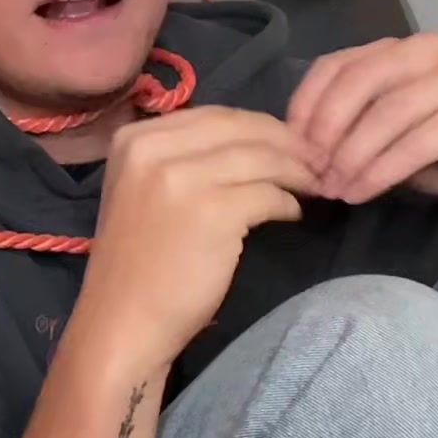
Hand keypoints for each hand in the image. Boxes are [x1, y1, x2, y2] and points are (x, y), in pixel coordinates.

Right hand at [77, 107, 323, 370]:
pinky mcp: (212, 212)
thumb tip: (250, 142)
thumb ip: (181, 159)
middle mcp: (153, 149)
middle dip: (286, 142)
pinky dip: (288, 202)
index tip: (289, 141)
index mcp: (134, 140)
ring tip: (315, 184)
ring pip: (260, 158)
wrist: (121, 323)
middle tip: (317, 159)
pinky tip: (294, 213)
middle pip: (240, 128)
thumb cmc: (136, 264)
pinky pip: (268, 194)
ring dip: (296, 170)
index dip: (260, 126)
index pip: (215, 114)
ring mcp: (181, 179)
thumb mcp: (142, 191)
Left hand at [285, 33, 437, 205]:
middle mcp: (425, 51)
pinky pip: (413, 143)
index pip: (336, 64)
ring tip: (334, 190)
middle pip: (357, 82)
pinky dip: (380, 172)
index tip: (290, 146)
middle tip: (311, 172)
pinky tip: (361, 193)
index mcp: (397, 49)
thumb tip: (300, 149)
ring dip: (351, 158)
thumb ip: (348, 128)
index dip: (306, 105)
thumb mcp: (385, 134)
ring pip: (384, 114)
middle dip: (325, 130)